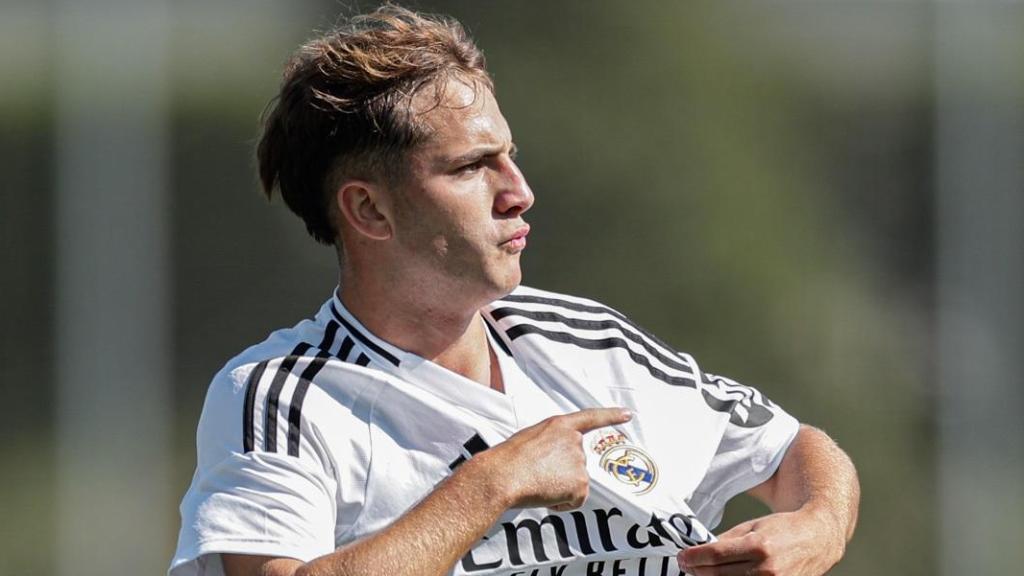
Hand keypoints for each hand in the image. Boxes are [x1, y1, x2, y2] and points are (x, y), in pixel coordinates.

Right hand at [473, 408, 632, 510]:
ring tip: (538, 483)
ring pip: (574, 482)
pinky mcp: (581, 484)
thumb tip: (550, 462)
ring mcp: (579, 462)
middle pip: (576, 462)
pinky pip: (575, 500)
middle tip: (538, 474)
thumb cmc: (508, 459)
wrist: (504, 476)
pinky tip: (545, 495)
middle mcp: (574, 441)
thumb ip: (548, 443)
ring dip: (559, 487)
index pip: (591, 418)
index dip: (611, 416)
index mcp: (559, 426)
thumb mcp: (529, 438)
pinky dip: (562, 503)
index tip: (627, 414)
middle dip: (560, 472)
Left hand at [677, 508, 843, 575]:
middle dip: (697, 570)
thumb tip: (700, 552)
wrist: (817, 540)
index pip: (715, 555)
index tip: (682, 557)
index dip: (693, 557)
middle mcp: (766, 569)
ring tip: (701, 571)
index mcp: (758, 545)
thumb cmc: (783, 529)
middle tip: (686, 565)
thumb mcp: (752, 526)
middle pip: (718, 575)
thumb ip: (727, 540)